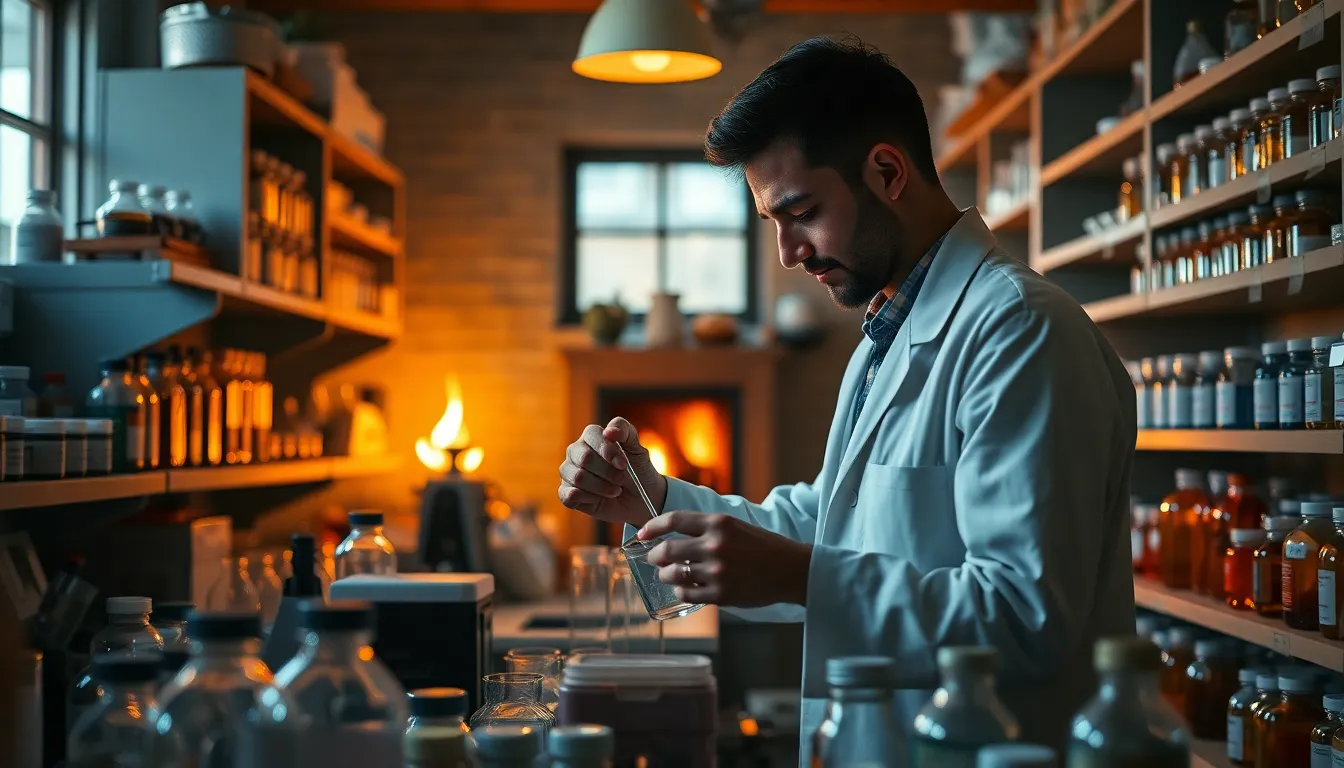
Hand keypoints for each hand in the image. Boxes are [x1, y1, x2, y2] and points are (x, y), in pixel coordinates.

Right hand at [558, 417, 667, 527]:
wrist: (639, 500)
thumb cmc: (637, 472)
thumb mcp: (638, 450)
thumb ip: (626, 432)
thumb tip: (608, 431)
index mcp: (591, 436)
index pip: (591, 434)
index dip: (608, 450)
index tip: (623, 464)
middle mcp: (576, 452)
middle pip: (585, 458)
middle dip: (608, 472)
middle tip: (622, 479)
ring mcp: (568, 472)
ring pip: (578, 478)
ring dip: (602, 487)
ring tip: (615, 490)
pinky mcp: (566, 494)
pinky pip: (571, 496)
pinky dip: (590, 499)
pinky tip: (600, 499)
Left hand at [639, 512, 812, 607]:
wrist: (792, 570)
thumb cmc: (763, 547)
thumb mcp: (735, 526)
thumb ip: (706, 528)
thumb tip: (673, 533)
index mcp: (718, 523)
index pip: (674, 520)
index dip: (652, 526)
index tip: (642, 533)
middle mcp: (715, 546)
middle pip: (667, 550)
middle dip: (654, 556)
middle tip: (654, 559)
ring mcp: (717, 572)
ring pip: (673, 574)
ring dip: (665, 575)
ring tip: (668, 575)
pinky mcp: (721, 595)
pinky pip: (687, 593)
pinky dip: (680, 591)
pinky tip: (684, 588)